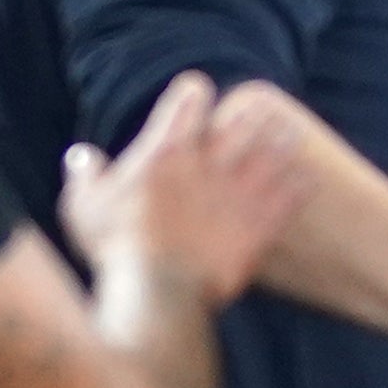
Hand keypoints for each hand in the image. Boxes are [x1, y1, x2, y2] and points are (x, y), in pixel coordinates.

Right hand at [59, 72, 304, 309]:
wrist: (159, 296)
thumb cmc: (116, 251)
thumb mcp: (84, 209)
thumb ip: (85, 177)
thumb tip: (80, 156)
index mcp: (166, 149)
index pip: (191, 94)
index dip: (194, 92)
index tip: (196, 96)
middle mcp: (209, 162)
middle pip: (244, 118)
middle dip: (251, 111)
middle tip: (258, 108)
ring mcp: (239, 192)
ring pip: (275, 150)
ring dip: (284, 140)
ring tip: (291, 133)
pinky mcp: (259, 226)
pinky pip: (290, 196)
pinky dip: (301, 185)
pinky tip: (307, 179)